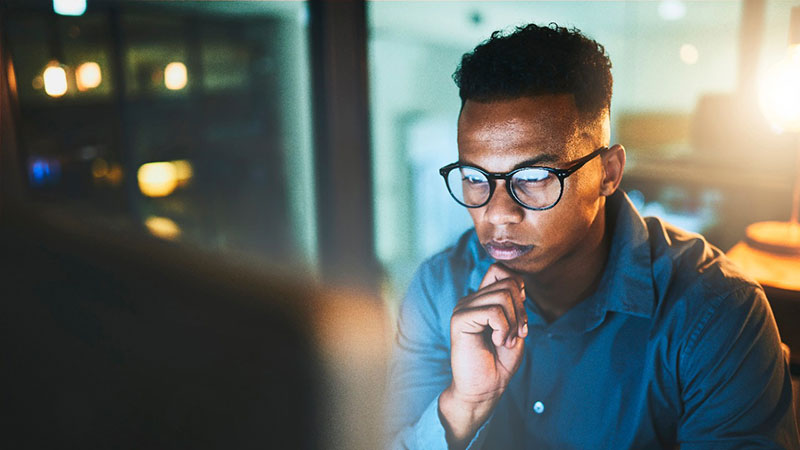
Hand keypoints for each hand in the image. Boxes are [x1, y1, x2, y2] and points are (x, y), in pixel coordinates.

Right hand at [439, 263, 527, 446]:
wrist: (485, 389)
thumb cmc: (500, 362)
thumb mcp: (515, 327)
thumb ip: (515, 304)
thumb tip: (517, 284)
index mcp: (481, 299)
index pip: (499, 269)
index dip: (517, 287)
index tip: (520, 315)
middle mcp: (470, 299)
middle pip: (507, 282)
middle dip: (521, 309)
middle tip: (518, 333)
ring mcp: (463, 308)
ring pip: (502, 296)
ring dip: (513, 321)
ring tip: (506, 340)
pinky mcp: (460, 320)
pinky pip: (493, 311)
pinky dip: (504, 328)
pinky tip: (497, 341)